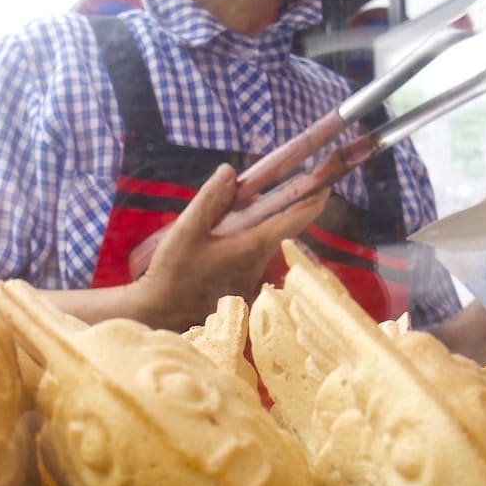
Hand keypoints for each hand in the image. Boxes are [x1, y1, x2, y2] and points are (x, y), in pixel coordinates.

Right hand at [129, 164, 327, 331]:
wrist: (159, 314)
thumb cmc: (172, 271)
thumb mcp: (186, 229)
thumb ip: (210, 198)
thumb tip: (230, 171)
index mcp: (250, 247)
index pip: (292, 221)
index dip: (312, 202)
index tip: (326, 186)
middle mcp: (259, 266)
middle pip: (274, 232)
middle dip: (266, 213)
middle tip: (245, 199)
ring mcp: (252, 283)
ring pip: (260, 249)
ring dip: (249, 234)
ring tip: (217, 230)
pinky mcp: (242, 294)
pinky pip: (249, 265)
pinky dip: (240, 253)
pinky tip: (213, 256)